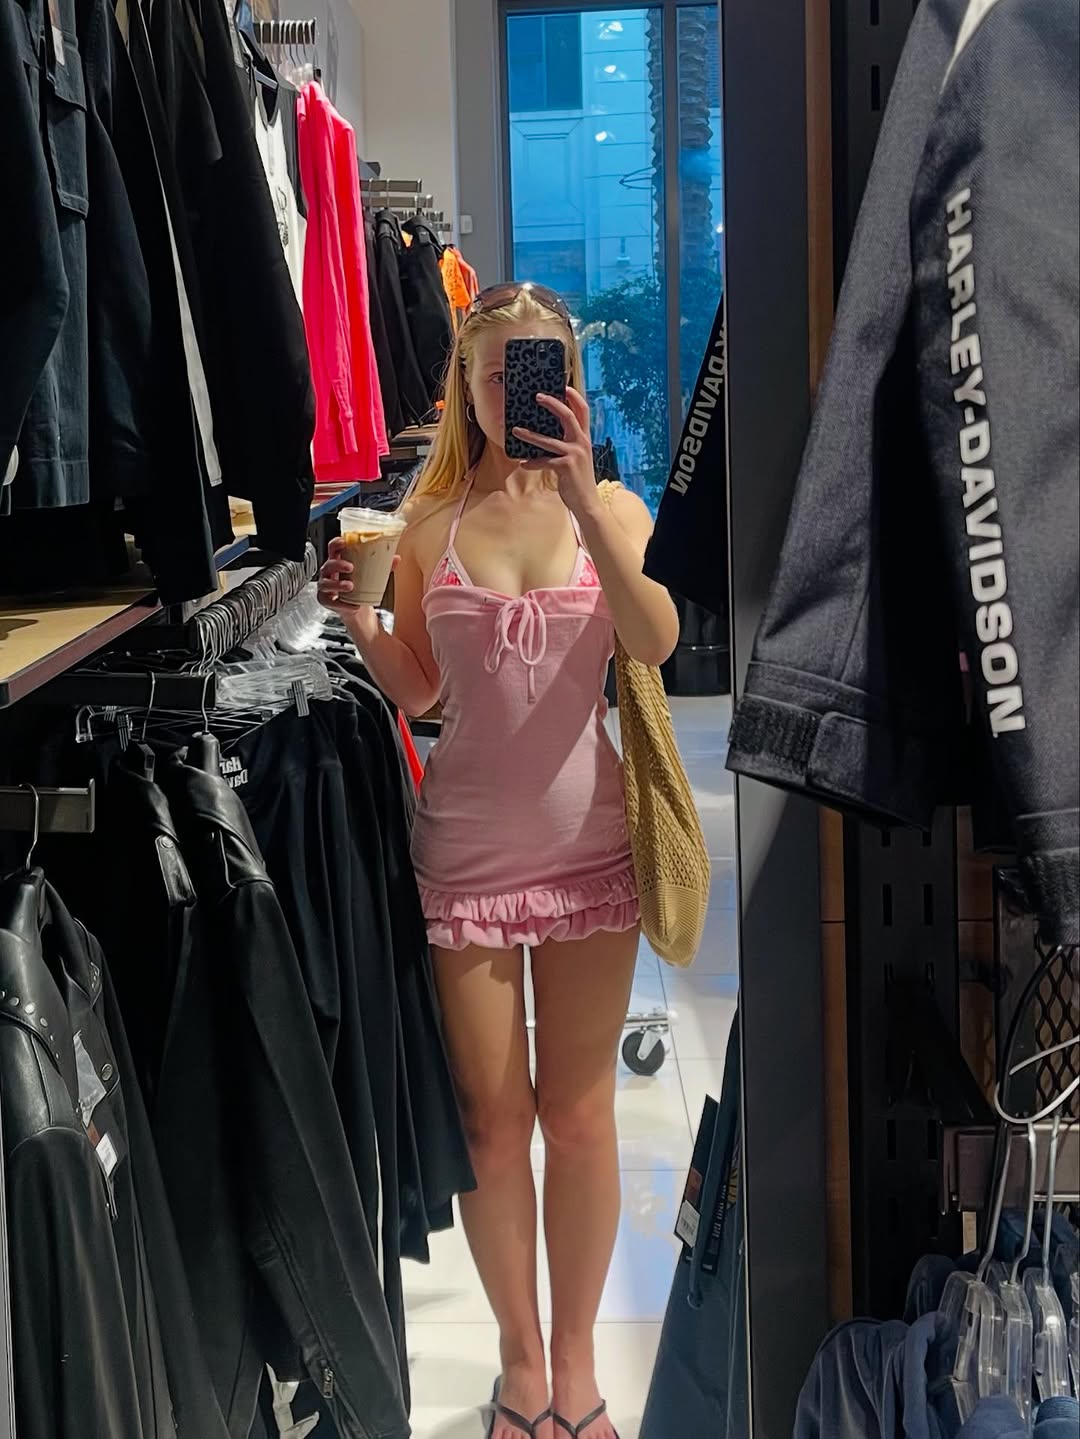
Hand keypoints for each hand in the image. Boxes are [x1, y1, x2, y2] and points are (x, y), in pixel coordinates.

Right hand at [317, 539, 397, 642]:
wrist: (356, 607)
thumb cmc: (359, 585)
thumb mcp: (370, 573)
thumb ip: (383, 565)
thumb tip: (396, 558)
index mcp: (338, 561)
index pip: (333, 548)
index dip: (336, 544)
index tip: (343, 542)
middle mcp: (329, 573)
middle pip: (328, 564)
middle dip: (338, 564)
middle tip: (351, 567)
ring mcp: (326, 587)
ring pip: (326, 583)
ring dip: (338, 584)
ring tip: (351, 586)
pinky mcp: (326, 601)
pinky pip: (330, 602)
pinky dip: (342, 604)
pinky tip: (353, 605)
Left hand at [512, 387, 600, 520]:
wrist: (587, 502)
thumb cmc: (578, 479)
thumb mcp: (576, 458)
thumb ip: (567, 444)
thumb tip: (546, 434)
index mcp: (584, 438)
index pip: (583, 411)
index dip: (574, 397)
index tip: (564, 387)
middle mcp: (581, 443)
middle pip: (567, 416)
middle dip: (552, 403)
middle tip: (537, 396)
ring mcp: (574, 454)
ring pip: (548, 440)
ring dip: (530, 435)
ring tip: (515, 430)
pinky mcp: (565, 467)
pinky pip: (543, 461)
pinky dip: (532, 463)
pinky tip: (523, 464)